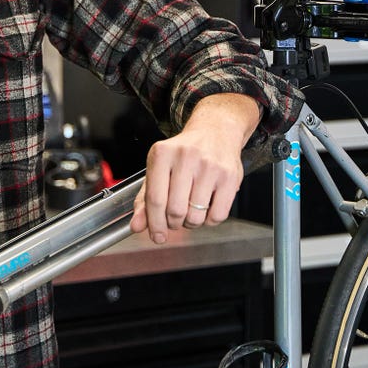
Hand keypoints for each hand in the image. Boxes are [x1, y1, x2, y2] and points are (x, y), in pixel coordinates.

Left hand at [129, 93, 260, 243]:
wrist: (215, 131)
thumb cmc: (183, 153)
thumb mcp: (159, 168)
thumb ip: (145, 198)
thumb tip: (137, 226)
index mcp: (162, 154)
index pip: (155, 199)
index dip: (154, 223)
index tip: (156, 236)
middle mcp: (186, 157)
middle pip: (175, 210)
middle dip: (173, 223)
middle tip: (175, 219)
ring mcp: (210, 166)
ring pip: (196, 216)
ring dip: (191, 223)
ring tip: (190, 210)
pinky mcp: (229, 177)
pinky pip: (217, 216)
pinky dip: (209, 220)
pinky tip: (206, 207)